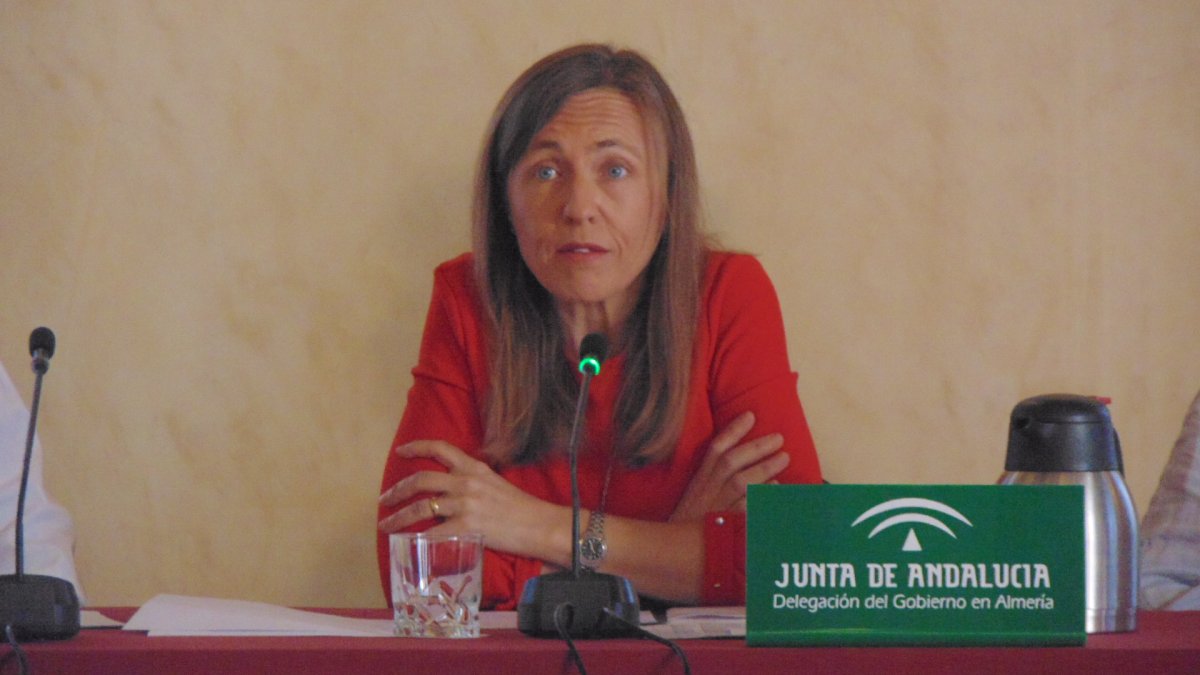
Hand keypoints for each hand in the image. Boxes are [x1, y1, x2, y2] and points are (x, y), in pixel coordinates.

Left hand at [377, 440, 565, 557]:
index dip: (417, 447)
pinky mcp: (465, 527)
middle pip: (421, 480)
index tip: (401, 452)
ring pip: (420, 507)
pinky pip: (432, 533)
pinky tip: (407, 543)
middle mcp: (465, 481)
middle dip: (397, 490)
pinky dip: (416, 539)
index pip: (440, 448)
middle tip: (384, 500)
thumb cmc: (521, 507)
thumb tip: (453, 487)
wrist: (539, 524)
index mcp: (474, 467)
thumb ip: (473, 480)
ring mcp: (464, 504)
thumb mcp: (495, 482)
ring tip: (386, 525)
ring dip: (398, 517)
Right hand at [669, 411, 788, 521]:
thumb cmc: (690, 525)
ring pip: (742, 483)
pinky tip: (778, 489)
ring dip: (765, 468)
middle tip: (778, 439)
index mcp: (700, 481)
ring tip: (784, 458)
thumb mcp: (697, 496)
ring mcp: (717, 509)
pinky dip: (764, 497)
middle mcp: (707, 491)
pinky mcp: (727, 527)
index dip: (733, 431)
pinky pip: (749, 509)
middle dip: (756, 448)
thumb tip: (743, 461)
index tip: (750, 415)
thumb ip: (715, 479)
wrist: (675, 554)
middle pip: (731, 463)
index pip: (715, 450)